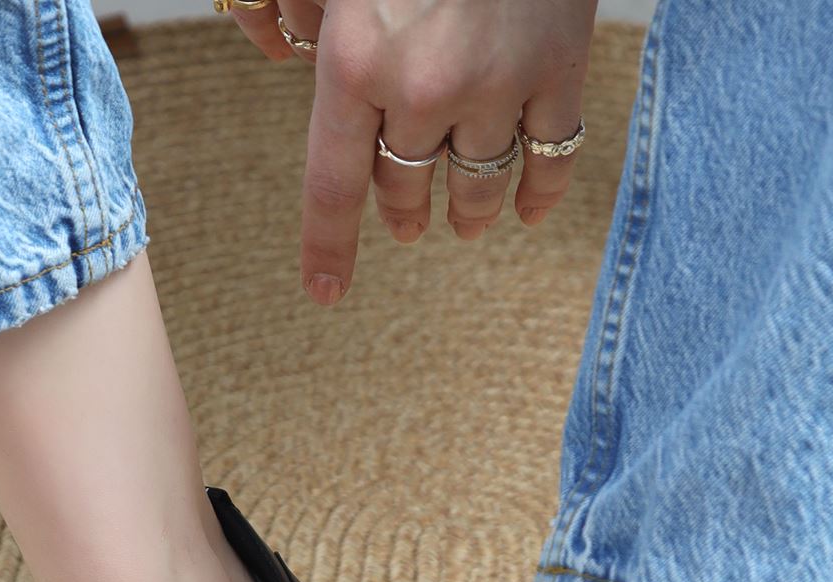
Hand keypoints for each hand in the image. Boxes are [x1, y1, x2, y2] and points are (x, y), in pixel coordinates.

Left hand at [227, 0, 596, 303]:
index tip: (325, 292)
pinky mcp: (559, 66)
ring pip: (476, 186)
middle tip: (405, 219)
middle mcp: (423, 85)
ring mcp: (498, 82)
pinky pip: (550, 160)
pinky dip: (536, 194)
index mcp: (354, 59)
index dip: (328, 247)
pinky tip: (524, 210)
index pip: (332, 184)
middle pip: (405, 187)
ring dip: (466, 213)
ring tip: (463, 221)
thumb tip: (273, 38)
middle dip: (401, 211)